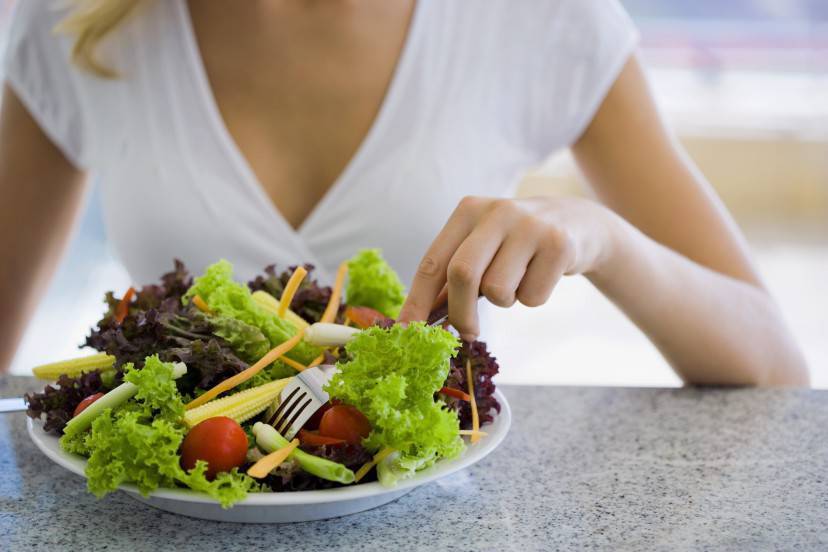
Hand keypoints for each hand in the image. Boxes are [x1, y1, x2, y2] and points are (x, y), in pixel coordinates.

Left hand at [398, 196, 619, 339]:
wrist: (579, 224)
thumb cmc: (517, 244)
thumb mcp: (482, 248)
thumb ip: (452, 279)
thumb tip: (418, 321)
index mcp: (468, 211)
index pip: (433, 262)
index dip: (416, 301)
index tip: (406, 332)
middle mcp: (497, 211)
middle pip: (462, 274)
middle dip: (460, 313)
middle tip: (467, 332)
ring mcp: (530, 226)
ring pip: (498, 290)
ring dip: (505, 300)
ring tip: (518, 281)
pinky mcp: (559, 245)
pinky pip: (532, 297)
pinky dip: (533, 298)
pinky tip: (541, 276)